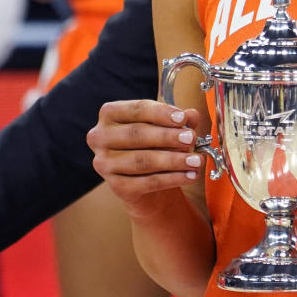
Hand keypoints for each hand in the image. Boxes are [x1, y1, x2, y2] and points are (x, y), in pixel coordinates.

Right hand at [87, 99, 203, 218]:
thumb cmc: (156, 145)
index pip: (137, 109)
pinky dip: (172, 179)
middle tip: (191, 138)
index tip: (183, 118)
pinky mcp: (115, 186)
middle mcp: (100, 136)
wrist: (148, 184)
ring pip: (142, 160)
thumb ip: (181, 119)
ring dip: (173, 160)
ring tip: (196, 160)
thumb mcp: (169, 127)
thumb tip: (192, 114)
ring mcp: (104, 163)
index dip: (161, 113)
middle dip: (167, 136)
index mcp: (110, 114)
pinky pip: (147, 182)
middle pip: (137, 134)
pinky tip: (190, 176)